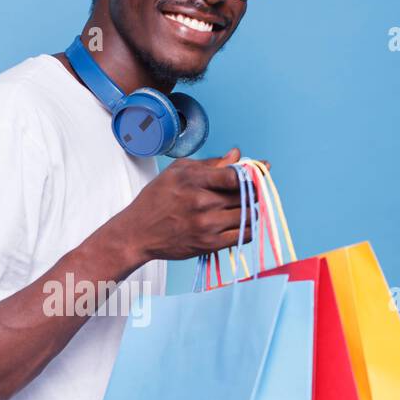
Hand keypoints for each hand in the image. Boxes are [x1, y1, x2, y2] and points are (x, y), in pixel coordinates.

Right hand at [119, 147, 269, 262]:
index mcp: (194, 179)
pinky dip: (248, 227)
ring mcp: (207, 224)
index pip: (236, 175)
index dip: (254, 172)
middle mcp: (202, 202)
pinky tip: (241, 222)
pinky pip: (244, 235)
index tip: (261, 170)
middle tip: (252, 189)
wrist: (138, 233)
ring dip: (251, 209)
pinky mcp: (210, 244)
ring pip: (249, 214)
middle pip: (246, 194)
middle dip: (253, 190)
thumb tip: (237, 155)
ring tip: (244, 206)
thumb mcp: (177, 171)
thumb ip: (210, 164)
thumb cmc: (156, 199)